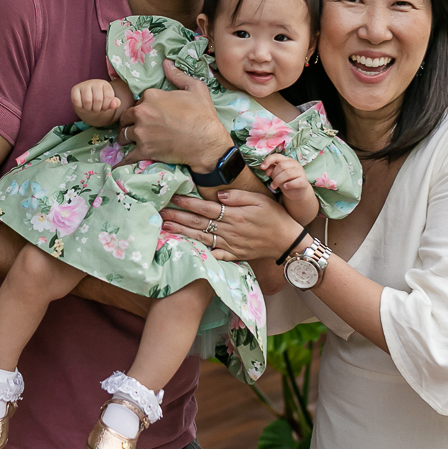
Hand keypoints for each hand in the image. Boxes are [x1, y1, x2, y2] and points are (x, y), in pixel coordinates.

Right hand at [72, 79, 121, 126]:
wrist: (86, 101)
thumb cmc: (99, 101)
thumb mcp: (108, 102)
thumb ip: (114, 103)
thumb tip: (114, 104)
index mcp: (105, 84)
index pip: (109, 97)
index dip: (106, 106)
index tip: (104, 107)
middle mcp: (94, 82)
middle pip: (98, 100)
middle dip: (97, 109)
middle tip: (95, 108)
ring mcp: (84, 85)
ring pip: (87, 101)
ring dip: (89, 108)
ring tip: (89, 107)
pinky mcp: (74, 89)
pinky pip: (77, 100)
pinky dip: (80, 106)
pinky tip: (82, 104)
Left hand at [118, 60, 230, 168]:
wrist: (207, 143)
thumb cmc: (203, 115)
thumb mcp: (195, 89)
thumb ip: (178, 75)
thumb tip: (166, 62)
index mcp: (151, 96)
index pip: (139, 100)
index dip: (145, 108)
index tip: (152, 114)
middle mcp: (142, 113)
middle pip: (126, 117)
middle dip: (130, 122)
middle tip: (137, 128)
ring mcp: (141, 132)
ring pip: (123, 135)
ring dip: (126, 138)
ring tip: (131, 142)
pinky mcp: (144, 150)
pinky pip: (126, 157)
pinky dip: (123, 161)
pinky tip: (119, 164)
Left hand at [161, 189, 302, 264]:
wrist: (287, 241)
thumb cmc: (275, 216)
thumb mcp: (259, 200)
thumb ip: (238, 197)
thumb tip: (217, 194)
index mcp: (234, 215)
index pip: (206, 207)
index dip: (188, 203)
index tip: (173, 198)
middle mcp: (229, 230)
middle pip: (199, 223)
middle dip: (178, 218)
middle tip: (160, 213)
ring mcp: (230, 244)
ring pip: (201, 237)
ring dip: (182, 233)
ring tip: (165, 228)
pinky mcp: (233, 254)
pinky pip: (213, 254)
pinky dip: (199, 253)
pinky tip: (185, 249)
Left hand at [262, 154, 309, 199]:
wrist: (297, 192)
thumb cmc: (285, 181)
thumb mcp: (276, 175)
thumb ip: (271, 170)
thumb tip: (266, 169)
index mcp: (287, 160)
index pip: (277, 156)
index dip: (268, 160)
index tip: (262, 167)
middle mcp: (295, 164)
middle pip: (281, 165)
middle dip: (274, 175)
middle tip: (272, 182)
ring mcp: (301, 172)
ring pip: (287, 173)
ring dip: (278, 181)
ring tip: (274, 186)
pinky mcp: (304, 182)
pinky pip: (296, 182)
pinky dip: (288, 185)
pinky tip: (285, 187)